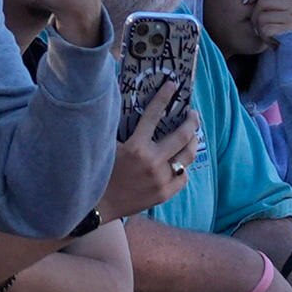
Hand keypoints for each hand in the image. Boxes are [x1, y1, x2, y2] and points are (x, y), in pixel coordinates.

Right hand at [99, 102, 198, 220]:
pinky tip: (180, 162)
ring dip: (192, 142)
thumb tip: (124, 101)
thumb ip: (119, 126)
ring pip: (187, 156)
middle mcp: (152, 162)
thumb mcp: (108, 146)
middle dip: (191, 122)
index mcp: (136, 147)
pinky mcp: (165, 194)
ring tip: (192, 136)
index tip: (173, 85)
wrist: (99, 206)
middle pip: (182, 136)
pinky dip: (183, 167)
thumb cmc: (101, 172)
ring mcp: (161, 180)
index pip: (153, 115)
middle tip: (192, 114)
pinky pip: (183, 177)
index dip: (164, 97)